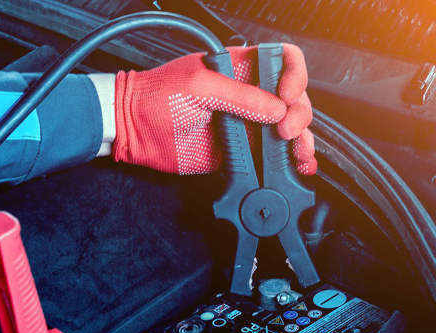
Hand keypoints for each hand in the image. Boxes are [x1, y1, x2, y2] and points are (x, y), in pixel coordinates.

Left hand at [107, 44, 315, 175]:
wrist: (135, 130)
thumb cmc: (157, 97)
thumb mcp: (199, 86)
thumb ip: (240, 97)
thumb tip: (276, 110)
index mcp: (240, 69)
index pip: (282, 61)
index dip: (294, 75)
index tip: (287, 95)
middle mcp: (248, 96)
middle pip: (293, 100)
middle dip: (299, 115)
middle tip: (284, 131)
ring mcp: (246, 126)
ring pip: (287, 132)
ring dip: (301, 143)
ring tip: (297, 154)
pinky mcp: (239, 153)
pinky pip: (269, 159)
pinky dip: (288, 165)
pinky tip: (297, 168)